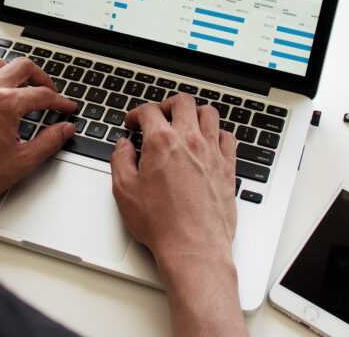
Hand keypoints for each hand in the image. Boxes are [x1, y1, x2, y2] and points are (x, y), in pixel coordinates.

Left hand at [0, 57, 76, 223]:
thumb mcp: (21, 162)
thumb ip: (49, 142)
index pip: (42, 94)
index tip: (66, 107)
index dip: (60, 101)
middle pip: (23, 67)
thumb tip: (64, 129)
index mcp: (5, 104)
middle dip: (41, 78)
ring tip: (22, 87)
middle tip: (49, 91)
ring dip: (14, 72)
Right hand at [111, 94, 236, 258]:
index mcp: (162, 142)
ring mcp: (212, 152)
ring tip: (186, 122)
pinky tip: (210, 141)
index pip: (149, 111)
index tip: (133, 122)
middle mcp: (190, 141)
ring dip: (195, 113)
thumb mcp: (125, 191)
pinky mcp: (228, 167)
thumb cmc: (161, 223)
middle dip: (167, 104)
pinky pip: (228, 137)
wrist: (193, 247)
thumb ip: (121, 161)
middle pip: (183, 102)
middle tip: (160, 115)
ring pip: (209, 113)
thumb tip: (123, 146)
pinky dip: (218, 133)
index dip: (136, 113)